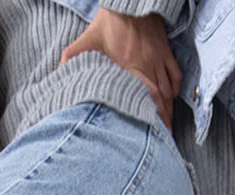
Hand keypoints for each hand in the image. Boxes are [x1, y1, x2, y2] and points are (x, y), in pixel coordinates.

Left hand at [59, 9, 182, 131]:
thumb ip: (73, 58)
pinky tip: (172, 100)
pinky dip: (175, 89)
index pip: (143, 98)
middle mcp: (146, 66)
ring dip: (169, 111)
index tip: (149, 135)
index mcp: (128, 67)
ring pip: (168, 91)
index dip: (149, 119)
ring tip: (169, 130)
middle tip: (163, 140)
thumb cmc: (108, 21)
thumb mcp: (86, 39)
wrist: (131, 0)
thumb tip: (59, 77)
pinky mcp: (165, 51)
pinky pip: (175, 75)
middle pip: (159, 101)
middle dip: (163, 122)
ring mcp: (158, 59)